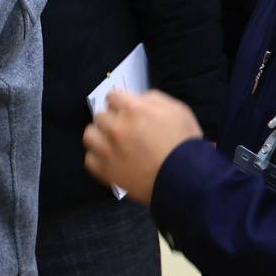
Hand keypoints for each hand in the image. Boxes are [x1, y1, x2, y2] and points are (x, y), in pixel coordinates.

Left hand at [82, 89, 202, 204]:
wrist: (186, 180)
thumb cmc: (184, 143)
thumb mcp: (178, 110)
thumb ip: (153, 99)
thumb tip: (136, 98)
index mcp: (133, 110)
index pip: (112, 96)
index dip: (121, 102)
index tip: (126, 110)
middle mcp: (116, 127)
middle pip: (100, 115)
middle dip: (112, 119)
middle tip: (124, 129)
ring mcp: (108, 150)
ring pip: (90, 135)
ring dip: (100, 136)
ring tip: (112, 143)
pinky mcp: (105, 171)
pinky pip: (89, 159)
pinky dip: (99, 159)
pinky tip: (111, 159)